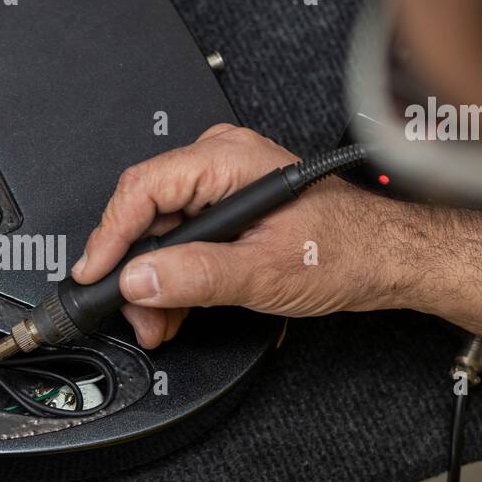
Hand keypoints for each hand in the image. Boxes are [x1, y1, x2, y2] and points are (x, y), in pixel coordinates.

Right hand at [70, 123, 429, 346]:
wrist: (385, 260)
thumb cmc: (347, 250)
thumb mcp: (264, 272)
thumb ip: (196, 276)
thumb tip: (139, 280)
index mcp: (226, 159)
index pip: (142, 189)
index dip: (110, 236)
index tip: (95, 275)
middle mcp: (219, 164)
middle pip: (145, 215)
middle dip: (135, 272)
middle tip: (135, 313)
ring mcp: (220, 187)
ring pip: (159, 234)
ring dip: (153, 284)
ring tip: (158, 322)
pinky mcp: (225, 212)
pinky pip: (180, 242)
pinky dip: (172, 279)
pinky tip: (173, 309)